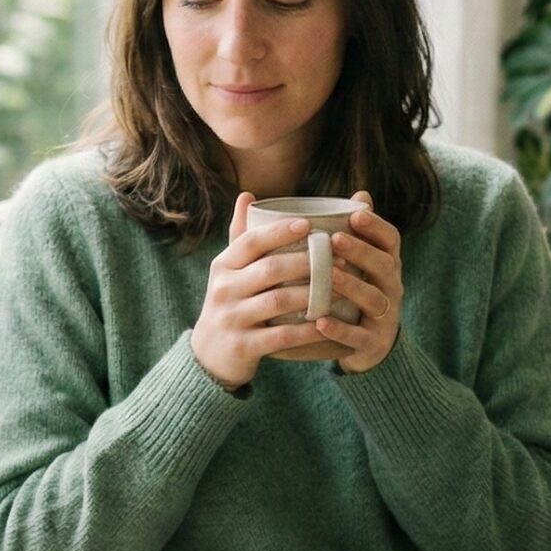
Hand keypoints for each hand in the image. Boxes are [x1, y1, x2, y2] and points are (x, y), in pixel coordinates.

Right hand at [191, 192, 326, 389]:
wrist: (209, 356)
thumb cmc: (229, 304)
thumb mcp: (227, 272)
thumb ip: (240, 237)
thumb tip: (247, 194)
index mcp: (222, 266)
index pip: (251, 242)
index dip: (279, 232)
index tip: (309, 225)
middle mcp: (224, 290)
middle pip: (269, 269)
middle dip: (307, 262)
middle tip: (339, 258)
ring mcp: (232, 319)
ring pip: (278, 301)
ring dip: (313, 294)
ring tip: (341, 288)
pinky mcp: (244, 347)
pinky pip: (282, 336)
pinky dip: (307, 330)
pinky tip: (327, 323)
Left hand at [319, 191, 402, 374]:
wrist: (366, 348)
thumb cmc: (354, 295)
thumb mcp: (357, 265)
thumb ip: (353, 232)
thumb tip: (359, 192)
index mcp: (386, 265)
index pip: (391, 240)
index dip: (376, 226)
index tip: (355, 213)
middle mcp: (391, 288)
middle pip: (385, 265)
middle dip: (362, 252)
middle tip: (335, 240)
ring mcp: (385, 317)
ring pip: (374, 299)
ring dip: (352, 286)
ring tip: (329, 276)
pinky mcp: (372, 344)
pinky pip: (359, 337)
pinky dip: (340, 330)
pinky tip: (320, 322)